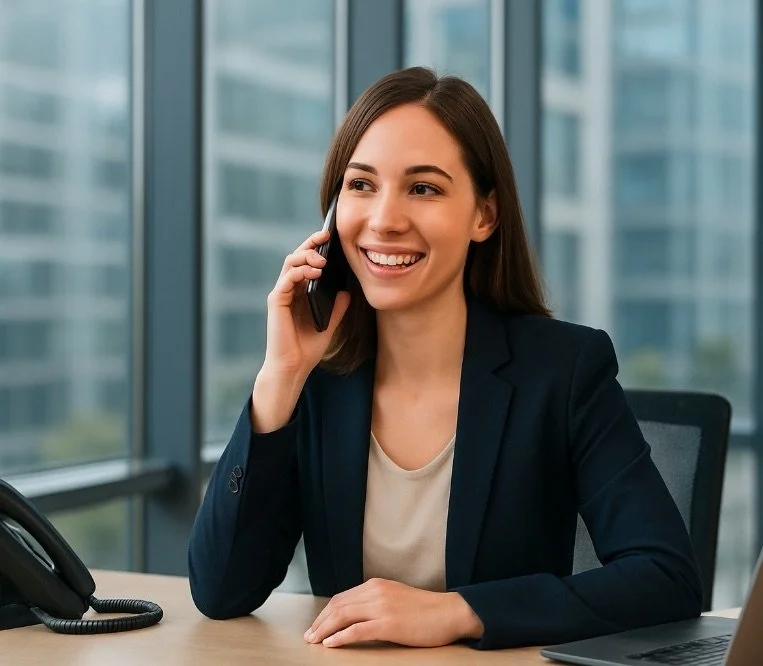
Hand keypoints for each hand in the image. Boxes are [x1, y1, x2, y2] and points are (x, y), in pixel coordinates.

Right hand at [263, 229, 350, 376]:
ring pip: (289, 263)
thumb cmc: (308, 348)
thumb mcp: (330, 324)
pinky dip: (300, 271)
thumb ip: (337, 308)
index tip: (330, 237)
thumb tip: (347, 292)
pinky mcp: (276, 301)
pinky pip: (287, 279)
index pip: (306, 263)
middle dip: (310, 244)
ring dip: (306, 256)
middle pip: (296, 257)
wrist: (293, 367)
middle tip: (326, 236)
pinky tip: (315, 272)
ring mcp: (281, 294)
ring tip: (323, 259)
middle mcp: (289, 290)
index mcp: (300, 293)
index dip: (315, 248)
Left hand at [303, 578, 483, 647]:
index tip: (317, 625)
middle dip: (320, 622)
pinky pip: (357, 630)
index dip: (325, 612)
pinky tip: (331, 644)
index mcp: (376, 585)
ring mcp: (381, 607)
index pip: (342, 597)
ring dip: (325, 630)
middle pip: (338, 606)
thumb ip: (376, 601)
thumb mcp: (395, 597)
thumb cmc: (425, 610)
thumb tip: (356, 614)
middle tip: (309, 636)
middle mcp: (375, 592)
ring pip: (343, 616)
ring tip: (314, 641)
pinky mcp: (388, 624)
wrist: (449, 612)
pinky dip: (340, 637)